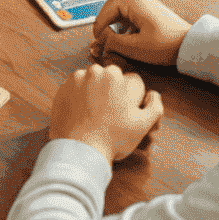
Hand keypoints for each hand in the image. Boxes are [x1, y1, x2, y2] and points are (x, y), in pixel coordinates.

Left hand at [49, 62, 163, 163]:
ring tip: (96, 114)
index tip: (127, 112)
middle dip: (114, 91)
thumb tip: (154, 93)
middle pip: (113, 78)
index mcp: (121, 79)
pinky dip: (80, 96)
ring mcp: (79, 77)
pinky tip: (82, 113)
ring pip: (94, 80)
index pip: (134, 83)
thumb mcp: (143, 125)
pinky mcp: (64, 86)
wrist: (81, 148)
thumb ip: (154, 106)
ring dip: (96, 91)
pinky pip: (76, 87)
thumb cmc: (115, 138)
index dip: (133, 98)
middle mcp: (99, 71)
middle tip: (111, 114)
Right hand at [90, 0, 191, 67]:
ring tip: (113, 40)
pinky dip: (122, 24)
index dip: (99, 31)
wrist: (191, 44)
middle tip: (102, 41)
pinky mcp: (147, 7)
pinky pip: (127, 12)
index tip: (99, 46)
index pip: (103, 14)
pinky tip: (126, 37)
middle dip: (104, 25)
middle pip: (108, 9)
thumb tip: (100, 40)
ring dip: (113, 25)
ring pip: (117, 11)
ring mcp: (141, 0)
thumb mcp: (135, 47)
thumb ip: (112, 42)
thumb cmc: (165, 44)